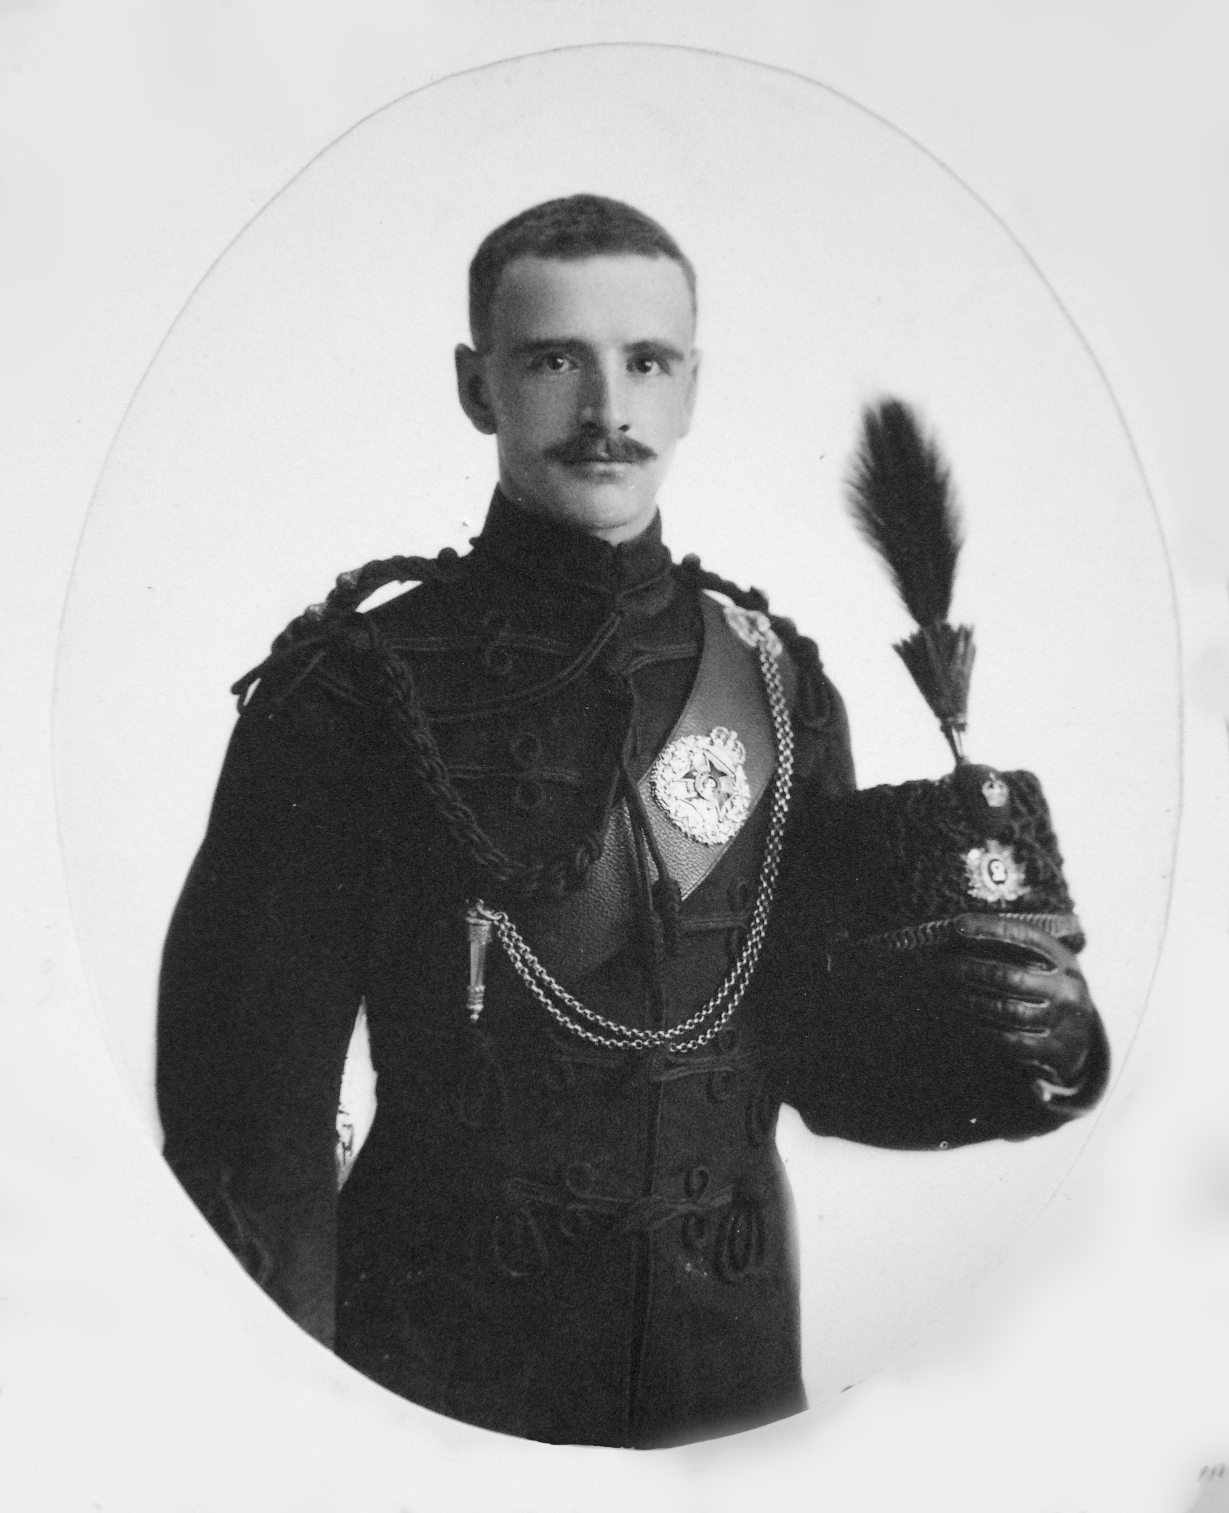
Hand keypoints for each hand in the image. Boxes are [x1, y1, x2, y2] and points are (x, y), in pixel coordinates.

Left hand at [922, 913, 1097, 1088]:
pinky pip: (1010, 1042)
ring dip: (970, 1003)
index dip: (991, 928)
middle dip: (970, 970)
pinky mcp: (1054, 1051)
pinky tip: (962, 1023)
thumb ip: (1008, 950)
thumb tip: (956, 933)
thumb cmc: (1043, 989)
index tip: (957, 925)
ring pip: (1007, 1011)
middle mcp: (1068, 988)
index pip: (1026, 936)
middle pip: (1011, 976)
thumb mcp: (1040, 965)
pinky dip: (981, 1031)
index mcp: (1063, 958)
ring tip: (945, 996)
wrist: (1078, 1040)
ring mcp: (1064, 1022)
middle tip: (941, 967)